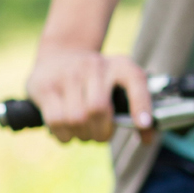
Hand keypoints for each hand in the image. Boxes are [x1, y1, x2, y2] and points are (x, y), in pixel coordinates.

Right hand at [25, 43, 152, 141]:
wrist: (63, 53)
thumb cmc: (99, 78)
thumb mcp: (120, 81)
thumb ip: (135, 107)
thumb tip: (148, 139)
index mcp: (121, 65)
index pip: (136, 81)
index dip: (141, 104)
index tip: (144, 124)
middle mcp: (95, 66)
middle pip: (98, 110)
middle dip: (101, 132)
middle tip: (101, 136)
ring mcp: (68, 75)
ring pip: (76, 119)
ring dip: (82, 136)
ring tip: (84, 134)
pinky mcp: (46, 87)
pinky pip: (56, 120)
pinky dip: (64, 135)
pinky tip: (68, 132)